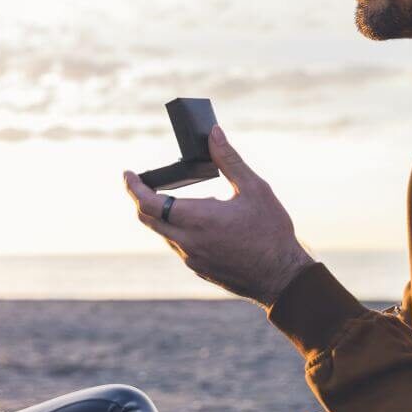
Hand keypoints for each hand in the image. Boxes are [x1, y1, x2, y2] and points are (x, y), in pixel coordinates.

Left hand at [124, 125, 314, 307]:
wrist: (283, 278)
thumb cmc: (271, 232)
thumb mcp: (254, 189)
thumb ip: (229, 159)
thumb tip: (214, 133)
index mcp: (196, 219)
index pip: (148, 203)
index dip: (133, 187)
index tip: (127, 173)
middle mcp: (187, 242)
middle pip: (147, 219)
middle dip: (139, 199)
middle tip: (139, 182)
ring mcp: (192, 259)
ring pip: (163, 234)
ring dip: (159, 215)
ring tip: (169, 197)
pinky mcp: (200, 269)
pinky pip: (178, 246)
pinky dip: (175, 230)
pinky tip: (193, 221)